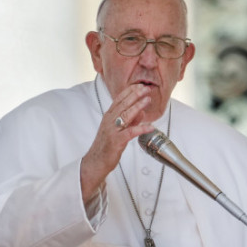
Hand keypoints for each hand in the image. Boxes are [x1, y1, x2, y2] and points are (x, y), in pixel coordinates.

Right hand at [80, 83, 153, 201]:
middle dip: (135, 95)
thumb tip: (142, 111)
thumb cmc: (107, 146)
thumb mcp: (118, 129)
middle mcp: (109, 121)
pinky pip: (130, 132)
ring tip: (148, 100)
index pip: (119, 99)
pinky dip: (141, 128)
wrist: (96, 161)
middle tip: (146, 88)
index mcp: (109, 116)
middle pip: (123, 104)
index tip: (140, 85)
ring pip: (126, 115)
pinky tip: (150, 126)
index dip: (130, 91)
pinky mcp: (116, 141)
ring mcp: (112, 130)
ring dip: (138, 106)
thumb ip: (130, 120)